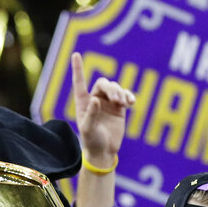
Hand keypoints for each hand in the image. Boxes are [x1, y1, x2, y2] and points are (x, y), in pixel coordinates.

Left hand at [71, 52, 133, 167]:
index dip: (78, 69)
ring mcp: (108, 103)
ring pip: (115, 88)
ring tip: (124, 103)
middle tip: (117, 101)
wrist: (104, 152)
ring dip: (120, 93)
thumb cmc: (91, 141)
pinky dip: (128, 97)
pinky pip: (125, 96)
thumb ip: (90, 114)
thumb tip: (96, 99)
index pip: (80, 83)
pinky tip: (131, 103)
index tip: (76, 55)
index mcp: (83, 102)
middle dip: (111, 89)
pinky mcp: (119, 108)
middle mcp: (95, 100)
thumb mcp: (88, 130)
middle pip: (104, 84)